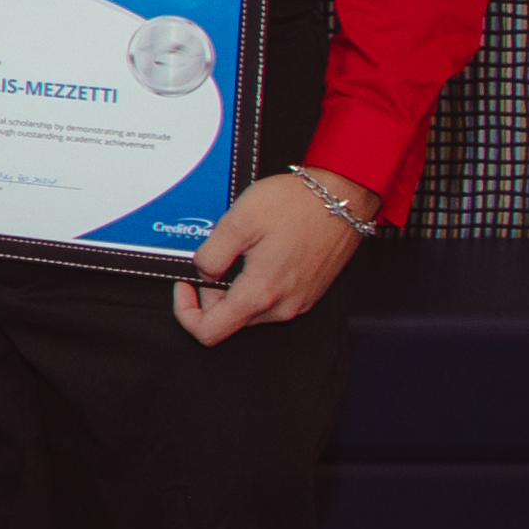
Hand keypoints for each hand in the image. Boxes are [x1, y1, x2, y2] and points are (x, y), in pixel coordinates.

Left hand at [175, 171, 364, 344]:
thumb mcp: (238, 222)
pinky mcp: (308, 293)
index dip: (185, 311)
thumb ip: (211, 255)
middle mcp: (282, 307)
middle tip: (215, 258)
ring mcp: (298, 302)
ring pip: (249, 309)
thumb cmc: (297, 205)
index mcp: (261, 294)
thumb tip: (202, 274)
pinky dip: (256, 282)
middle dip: (211, 293)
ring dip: (234, 286)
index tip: (185, 285)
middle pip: (228, 319)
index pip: (208, 331)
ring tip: (241, 251)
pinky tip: (260, 253)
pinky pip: (271, 299)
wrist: (343, 196)